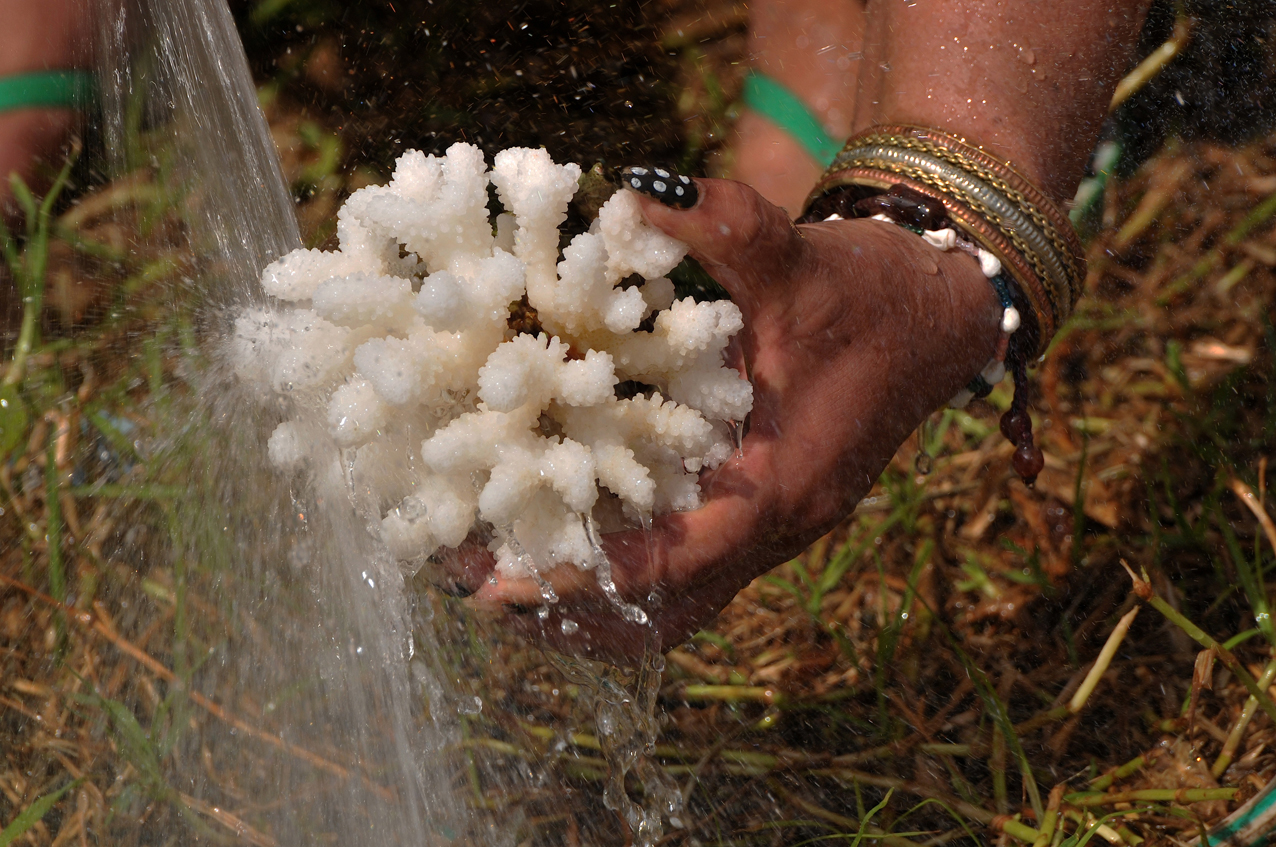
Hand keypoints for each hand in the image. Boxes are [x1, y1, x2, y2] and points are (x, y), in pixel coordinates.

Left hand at [452, 178, 1001, 662]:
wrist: (940, 315)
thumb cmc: (875, 294)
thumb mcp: (800, 256)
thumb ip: (723, 224)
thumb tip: (631, 192)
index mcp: (785, 484)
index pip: (677, 563)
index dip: (587, 578)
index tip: (502, 585)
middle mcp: (776, 524)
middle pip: (667, 610)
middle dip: (573, 608)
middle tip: (479, 582)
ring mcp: (772, 524)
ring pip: (677, 602)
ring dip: (594, 600)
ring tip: (505, 569)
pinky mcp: (764, 508)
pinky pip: (688, 568)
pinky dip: (625, 567)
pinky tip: (568, 527)